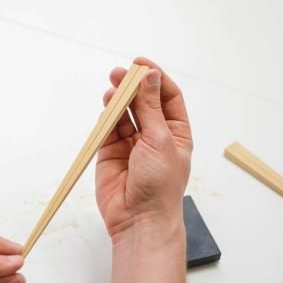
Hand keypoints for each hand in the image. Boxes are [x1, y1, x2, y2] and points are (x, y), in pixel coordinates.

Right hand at [96, 57, 192, 241]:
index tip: (141, 64)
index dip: (155, 78)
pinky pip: (108, 129)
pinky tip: (106, 107)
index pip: (167, 97)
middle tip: (120, 73)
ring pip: (124, 114)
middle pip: (143, 102)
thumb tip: (150, 77)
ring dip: (118, 99)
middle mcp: (154, 136)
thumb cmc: (160, 185)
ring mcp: (131, 145)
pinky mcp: (110, 153)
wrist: (139, 218)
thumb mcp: (160, 140)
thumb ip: (150, 108)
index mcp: (175, 133)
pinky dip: (106, 117)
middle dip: (133, 86)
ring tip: (111, 87)